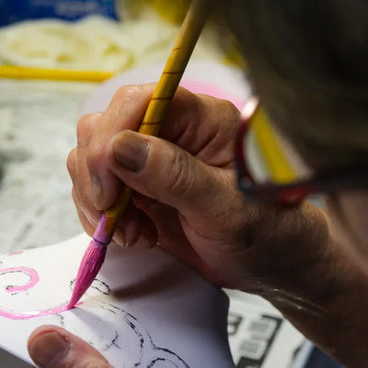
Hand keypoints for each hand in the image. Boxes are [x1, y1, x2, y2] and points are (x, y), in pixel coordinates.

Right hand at [70, 85, 328, 292]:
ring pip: (91, 159)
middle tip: (117, 219)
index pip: (137, 102)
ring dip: (99, 202)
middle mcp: (172, 131)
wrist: (276, 265)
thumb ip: (175, 176)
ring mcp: (152, 161)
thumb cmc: (268, 232)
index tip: (109, 192)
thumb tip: (120, 147)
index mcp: (202, 120)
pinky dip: (103, 218)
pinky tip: (138, 238)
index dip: (110, 140)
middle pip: (103, 127)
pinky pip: (97, 190)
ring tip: (136, 235)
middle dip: (99, 177)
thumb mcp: (226, 209)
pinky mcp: (140, 189)